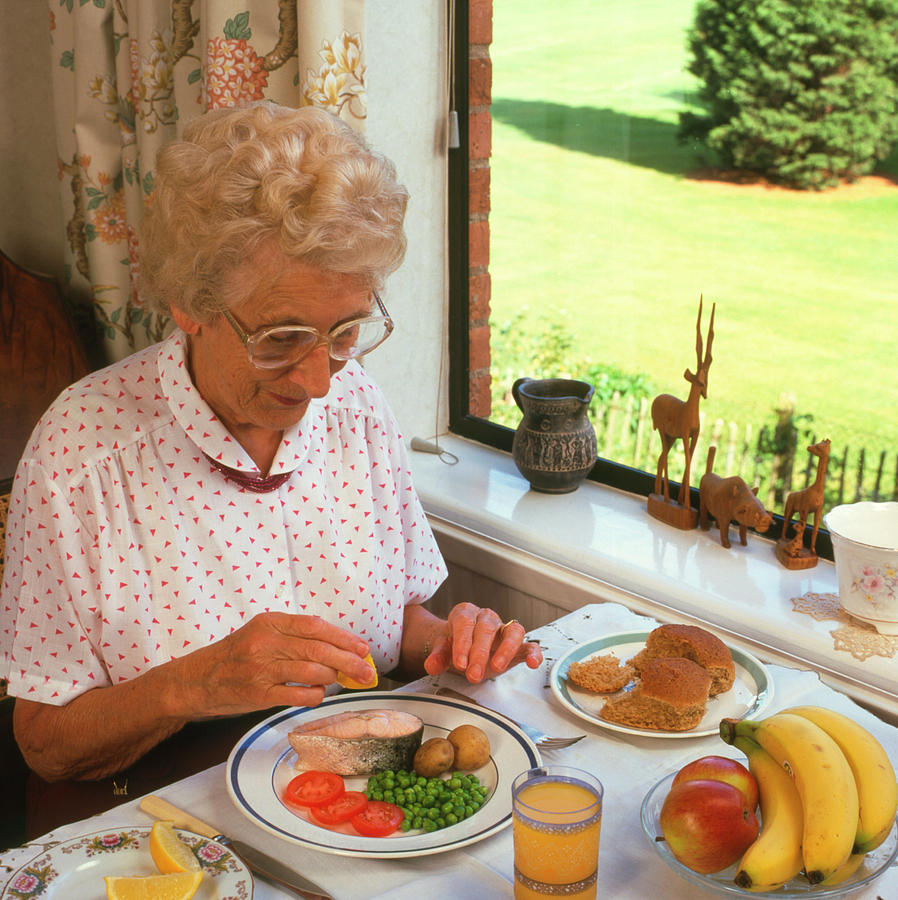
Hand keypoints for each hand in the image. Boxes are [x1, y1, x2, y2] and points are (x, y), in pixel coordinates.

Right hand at [184, 612, 374, 714]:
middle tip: (366, 672)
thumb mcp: (261, 633)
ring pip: (313, 672)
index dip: (343, 637)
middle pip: (319, 649)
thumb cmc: (235, 656)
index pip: (315, 626)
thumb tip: (337, 645)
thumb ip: (293, 636)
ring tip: (339, 681)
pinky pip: (299, 695)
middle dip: (349, 661)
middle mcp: (265, 642)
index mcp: (270, 622)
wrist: (196, 681)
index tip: (362, 648)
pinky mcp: (259, 695)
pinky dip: (315, 695)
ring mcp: (261, 669)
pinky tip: (317, 693)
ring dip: (333, 678)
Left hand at [423, 602, 542, 682]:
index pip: (465, 623)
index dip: (463, 642)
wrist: (461, 648)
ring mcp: (503, 629)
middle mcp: (486, 618)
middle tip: (473, 674)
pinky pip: (529, 645)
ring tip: (497, 667)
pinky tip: (533, 663)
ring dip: (506, 650)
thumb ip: (438, 656)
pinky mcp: (517, 644)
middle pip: (486, 629)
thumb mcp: (442, 649)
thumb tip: (432, 666)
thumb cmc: (453, 645)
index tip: (460, 662)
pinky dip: (533, 653)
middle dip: (480, 653)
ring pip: (512, 632)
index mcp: (466, 613)